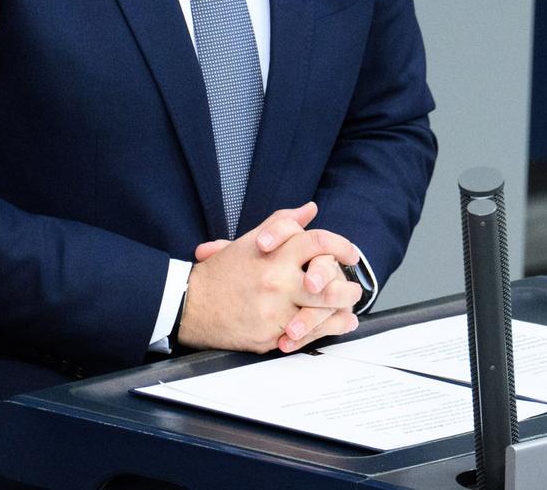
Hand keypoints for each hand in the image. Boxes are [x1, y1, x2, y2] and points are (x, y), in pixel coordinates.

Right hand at [177, 202, 363, 353]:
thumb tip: (309, 209)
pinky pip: (305, 337)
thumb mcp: (249, 241)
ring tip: (349, 312)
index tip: (350, 254)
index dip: (341, 246)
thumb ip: (282, 224)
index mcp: (273, 255)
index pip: (318, 242)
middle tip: (355, 288)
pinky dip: (323, 332)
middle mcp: (276, 282)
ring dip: (342, 314)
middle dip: (348, 288)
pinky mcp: (270, 336)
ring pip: (320, 314)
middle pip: (327, 283)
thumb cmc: (220, 274)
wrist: (190, 305)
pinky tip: (334, 326)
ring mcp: (274, 311)